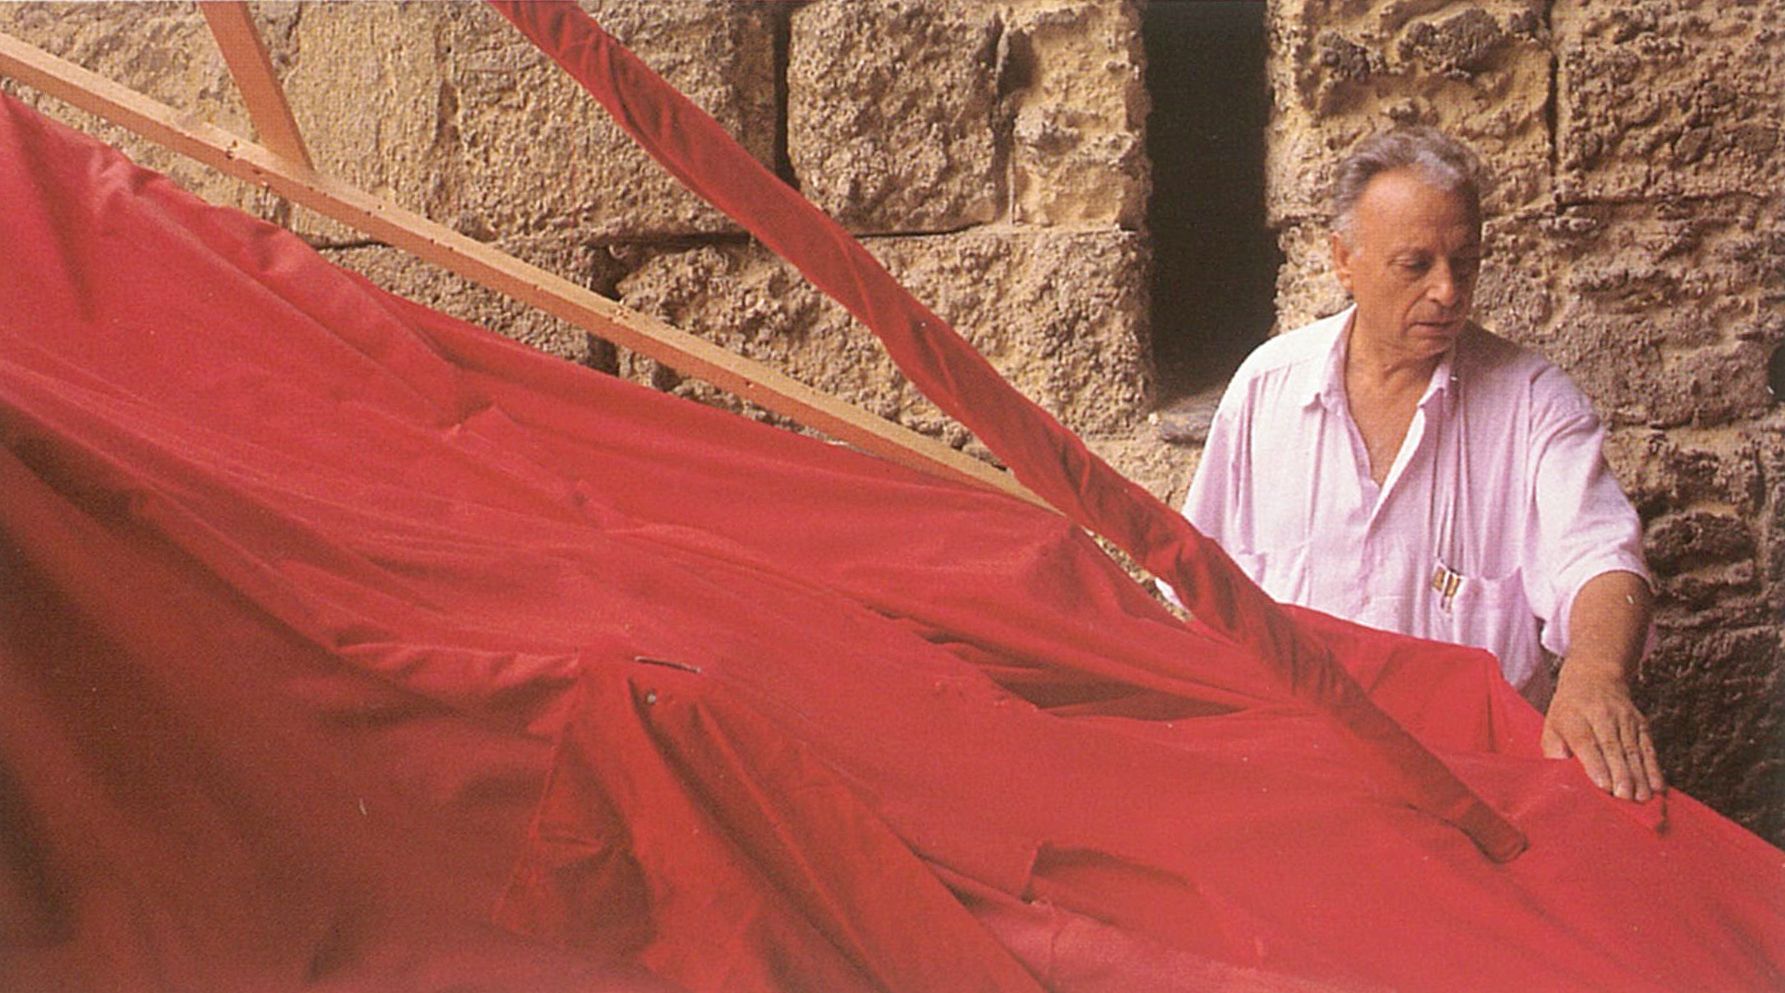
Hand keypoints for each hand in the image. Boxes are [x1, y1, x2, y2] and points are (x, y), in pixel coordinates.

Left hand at [1541, 663, 1663, 801]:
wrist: (1595, 677)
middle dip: (1621, 775)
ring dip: (1640, 776)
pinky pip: (1649, 747)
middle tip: (1625, 798)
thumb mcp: (1552, 725)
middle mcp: (1601, 716)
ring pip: (1633, 750)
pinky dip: (1654, 768)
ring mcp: (1624, 719)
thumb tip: (1561, 774)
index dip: (1596, 764)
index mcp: (1575, 718)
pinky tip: (1658, 785)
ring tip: (1643, 798)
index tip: (1603, 786)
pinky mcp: (1641, 723)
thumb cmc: (1569, 711)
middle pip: (1613, 747)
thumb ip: (1554, 750)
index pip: (1586, 742)